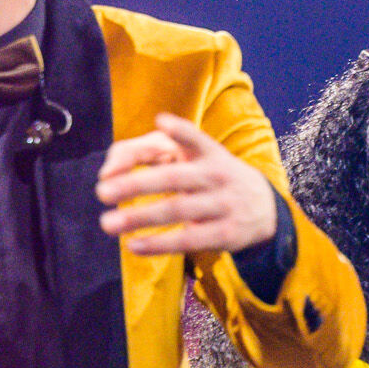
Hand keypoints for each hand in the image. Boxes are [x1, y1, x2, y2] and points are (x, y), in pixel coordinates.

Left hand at [96, 115, 282, 255]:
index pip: (197, 138)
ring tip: (107, 223)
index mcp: (209, 153)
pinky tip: (134, 245)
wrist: (265, 209)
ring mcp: (223, 205)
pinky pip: (188, 239)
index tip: (161, 123)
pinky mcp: (224, 234)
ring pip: (177, 210)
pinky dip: (159, 244)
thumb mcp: (197, 158)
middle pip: (174, 179)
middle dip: (136, 184)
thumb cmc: (213, 179)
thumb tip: (108, 171)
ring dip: (140, 217)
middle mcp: (217, 176)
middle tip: (102, 192)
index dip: (180, 131)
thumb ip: (150, 154)